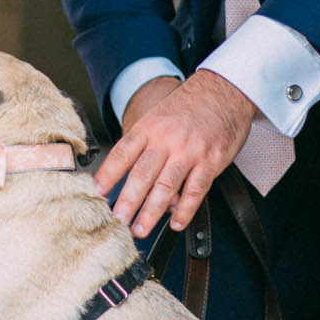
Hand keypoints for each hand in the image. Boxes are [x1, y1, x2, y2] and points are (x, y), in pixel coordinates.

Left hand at [94, 70, 254, 237]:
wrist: (224, 90)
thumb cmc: (188, 107)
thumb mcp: (159, 117)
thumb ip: (146, 148)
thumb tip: (136, 182)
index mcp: (149, 128)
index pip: (122, 153)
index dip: (108, 174)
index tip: (96, 192)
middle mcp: (166, 139)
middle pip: (141, 174)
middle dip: (127, 201)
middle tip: (116, 220)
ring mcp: (189, 150)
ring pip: (166, 186)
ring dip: (151, 211)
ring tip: (140, 229)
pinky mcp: (211, 160)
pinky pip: (195, 190)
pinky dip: (185, 209)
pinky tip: (176, 222)